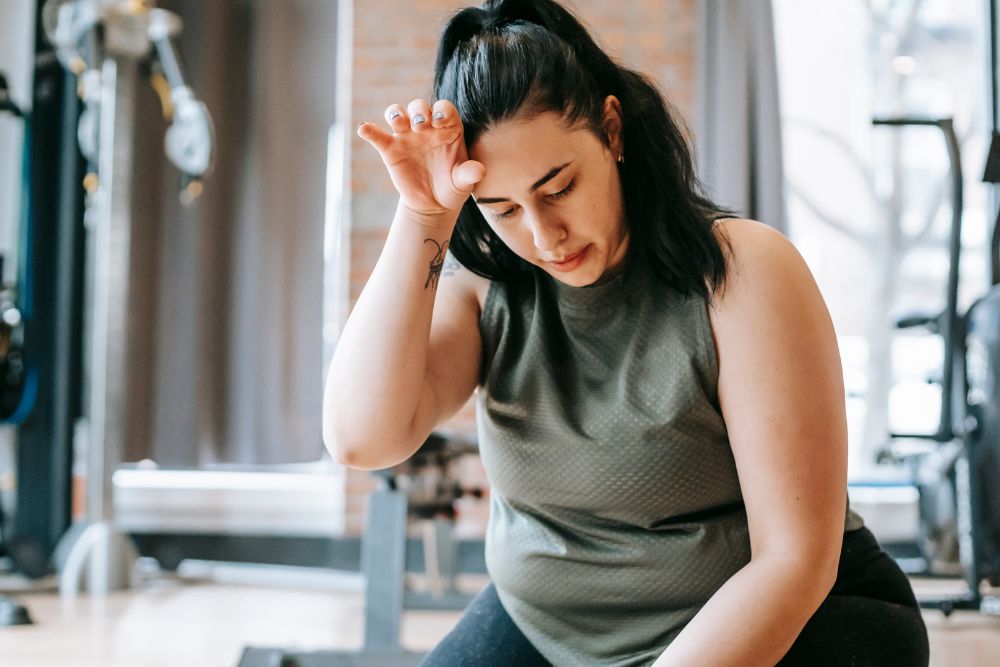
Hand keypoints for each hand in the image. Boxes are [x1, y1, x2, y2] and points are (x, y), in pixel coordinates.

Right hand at [358, 99, 485, 222]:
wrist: (434, 204)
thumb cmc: (452, 187)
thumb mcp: (464, 182)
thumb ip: (470, 173)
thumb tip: (480, 171)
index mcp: (448, 129)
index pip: (445, 109)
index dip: (442, 110)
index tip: (440, 122)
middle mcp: (426, 128)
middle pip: (419, 106)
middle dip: (418, 111)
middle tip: (420, 125)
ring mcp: (407, 136)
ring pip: (397, 114)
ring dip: (396, 113)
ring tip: (398, 123)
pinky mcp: (391, 150)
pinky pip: (378, 136)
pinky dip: (370, 131)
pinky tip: (364, 129)